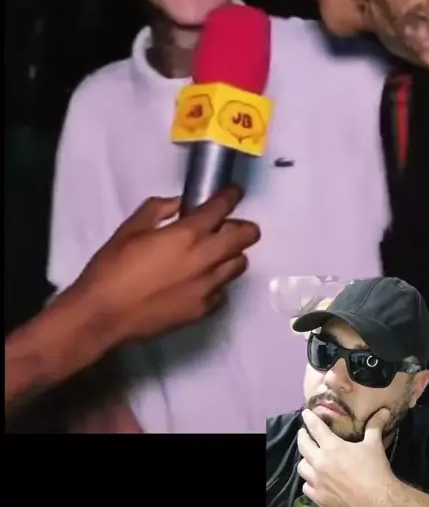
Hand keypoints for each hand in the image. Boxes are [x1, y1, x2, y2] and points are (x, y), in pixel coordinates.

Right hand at [76, 185, 259, 344]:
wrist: (104, 314)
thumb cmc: (113, 267)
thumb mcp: (131, 228)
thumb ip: (159, 209)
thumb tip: (179, 204)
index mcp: (187, 234)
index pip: (222, 208)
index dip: (231, 195)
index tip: (234, 192)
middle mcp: (206, 259)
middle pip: (246, 237)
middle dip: (243, 226)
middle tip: (227, 226)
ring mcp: (208, 287)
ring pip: (239, 265)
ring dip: (231, 254)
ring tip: (213, 254)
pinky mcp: (204, 310)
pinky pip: (222, 290)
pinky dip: (217, 281)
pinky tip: (198, 280)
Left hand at [297, 407, 394, 506]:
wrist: (379, 504)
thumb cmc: (376, 471)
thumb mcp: (374, 445)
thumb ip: (375, 426)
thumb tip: (384, 410)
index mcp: (332, 447)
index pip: (315, 427)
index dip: (309, 418)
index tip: (305, 414)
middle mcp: (320, 463)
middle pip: (303, 445)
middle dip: (302, 436)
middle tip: (304, 433)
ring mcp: (318, 482)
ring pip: (301, 467)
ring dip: (305, 459)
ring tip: (309, 457)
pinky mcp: (320, 499)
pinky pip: (306, 487)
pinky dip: (309, 482)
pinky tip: (314, 480)